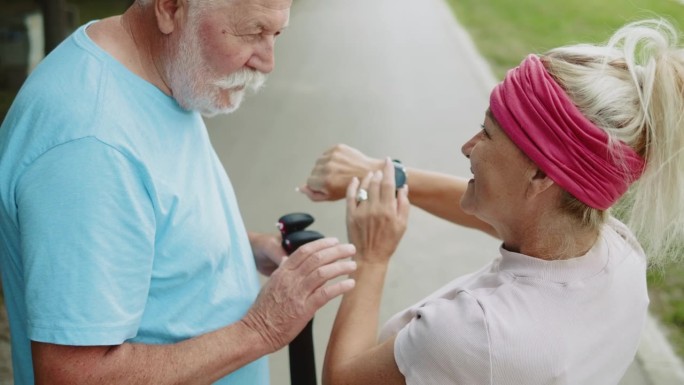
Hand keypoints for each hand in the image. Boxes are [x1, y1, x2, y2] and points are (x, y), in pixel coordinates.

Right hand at [242, 238, 356, 350]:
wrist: (256, 331)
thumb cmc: (264, 311)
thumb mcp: (271, 285)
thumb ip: (283, 273)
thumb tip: (290, 262)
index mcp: (282, 272)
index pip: (304, 251)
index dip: (322, 244)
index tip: (335, 241)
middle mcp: (290, 280)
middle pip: (317, 258)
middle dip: (336, 251)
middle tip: (350, 249)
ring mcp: (297, 293)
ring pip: (322, 273)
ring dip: (340, 267)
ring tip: (353, 265)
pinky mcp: (303, 309)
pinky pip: (325, 294)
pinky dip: (339, 287)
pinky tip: (350, 284)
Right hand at [300, 144, 383, 201]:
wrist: (369, 172)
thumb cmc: (353, 187)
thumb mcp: (332, 197)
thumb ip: (313, 195)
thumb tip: (300, 188)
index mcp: (326, 181)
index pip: (309, 181)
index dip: (318, 185)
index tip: (327, 185)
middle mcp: (328, 167)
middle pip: (313, 171)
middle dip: (321, 175)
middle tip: (334, 178)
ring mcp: (333, 156)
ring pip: (319, 161)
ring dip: (325, 166)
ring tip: (337, 171)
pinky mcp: (337, 148)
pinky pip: (326, 153)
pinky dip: (330, 158)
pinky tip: (340, 164)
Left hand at [346, 158, 408, 263]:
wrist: (370, 257)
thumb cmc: (388, 242)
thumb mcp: (402, 225)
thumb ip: (404, 205)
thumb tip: (403, 187)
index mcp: (389, 210)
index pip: (389, 184)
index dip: (389, 170)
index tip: (389, 161)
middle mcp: (375, 209)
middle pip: (376, 183)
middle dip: (379, 173)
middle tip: (380, 169)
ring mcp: (361, 212)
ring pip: (364, 187)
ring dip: (368, 177)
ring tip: (371, 174)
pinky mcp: (350, 215)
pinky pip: (350, 196)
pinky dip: (353, 186)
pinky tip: (355, 180)